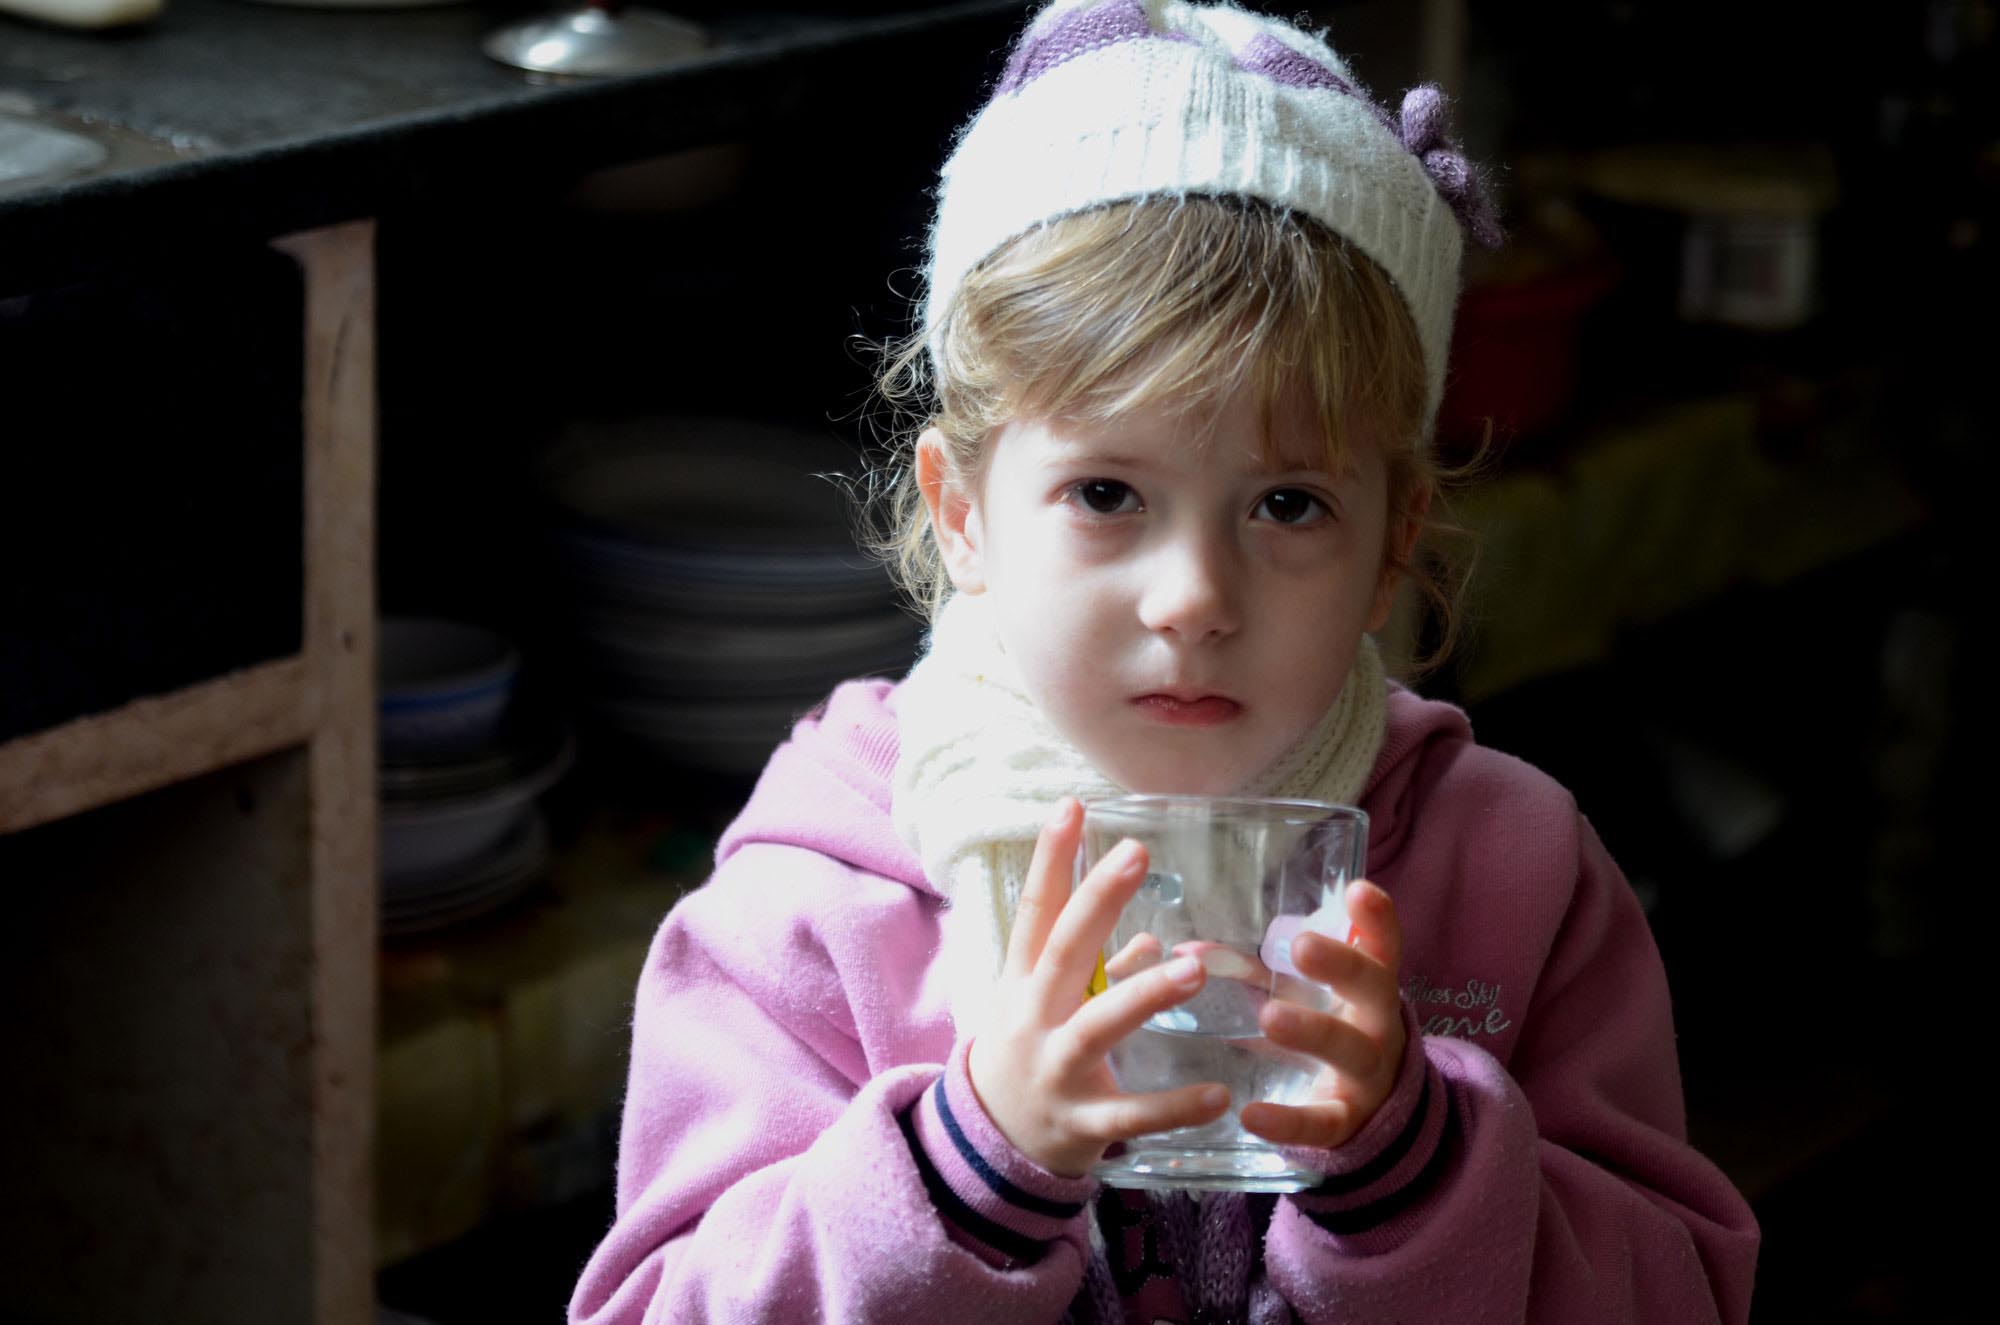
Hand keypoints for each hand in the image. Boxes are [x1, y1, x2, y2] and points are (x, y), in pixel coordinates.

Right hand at [965, 798, 1231, 1175]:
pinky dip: (1173, 1108)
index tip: (1073, 805)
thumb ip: (1098, 969)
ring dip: (1144, 995)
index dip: (1051, 859)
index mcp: (1022, 981)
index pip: (1036, 910)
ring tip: (1193, 971)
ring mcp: (1054, 1070)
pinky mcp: (1080, 1123)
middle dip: (1097, 902)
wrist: (991, 1143)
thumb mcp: (1045, 1003)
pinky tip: (1218, 1096)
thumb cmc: (1029, 1051)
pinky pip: (1131, 1115)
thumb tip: (1157, 939)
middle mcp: (1032, 1017)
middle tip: (1135, 853)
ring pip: (1098, 1027)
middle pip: (1062, 951)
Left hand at [1238, 880, 1406, 1149]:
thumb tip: (1185, 950)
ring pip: (1347, 1049)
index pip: (1381, 944)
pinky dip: (1288, 1120)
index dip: (1375, 918)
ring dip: (1311, 1030)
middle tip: (1300, 945)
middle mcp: (1377, 1022)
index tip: (1357, 890)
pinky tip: (1252, 1114)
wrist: (1369, 1110)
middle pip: (1371, 987)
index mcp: (1369, 984)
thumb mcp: (1299, 998)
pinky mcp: (1346, 1120)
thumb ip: (1249, 973)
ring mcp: (1366, 1072)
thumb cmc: (1327, 1030)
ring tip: (1270, 1016)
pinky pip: (1320, 1121)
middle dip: (1340, 965)